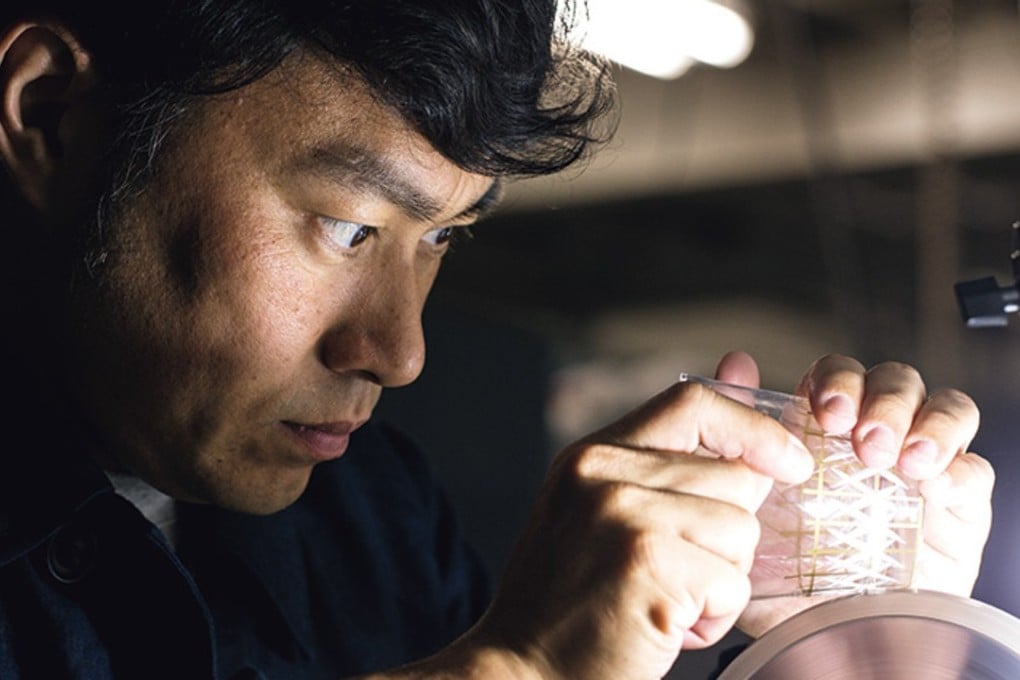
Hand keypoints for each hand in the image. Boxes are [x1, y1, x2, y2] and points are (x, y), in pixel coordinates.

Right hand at [457, 363, 814, 679]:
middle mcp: (604, 472)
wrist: (522, 671)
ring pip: (741, 532)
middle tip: (678, 574)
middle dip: (729, 537)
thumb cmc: (569, 598)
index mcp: (593, 454)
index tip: (787, 463)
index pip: (693, 401)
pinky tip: (663, 628)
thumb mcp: (602, 508)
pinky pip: (733, 584)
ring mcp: (624, 514)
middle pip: (735, 479)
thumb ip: (670, 449)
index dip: (752, 425)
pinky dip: (712, 618)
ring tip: (665, 602)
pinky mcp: (649, 564)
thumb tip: (744, 365)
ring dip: (720, 581)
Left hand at [728, 352, 994, 637]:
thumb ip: (739, 428)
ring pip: (945, 408)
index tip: (824, 411)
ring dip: (926, 423)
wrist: (823, 639)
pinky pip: (975, 469)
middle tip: (862, 441)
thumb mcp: (746, 502)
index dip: (836, 380)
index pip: (840, 376)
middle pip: (895, 382)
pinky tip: (933, 487)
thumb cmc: (782, 575)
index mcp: (825, 433)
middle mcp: (876, 442)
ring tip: (900, 463)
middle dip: (882, 400)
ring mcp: (921, 471)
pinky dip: (959, 467)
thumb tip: (734, 362)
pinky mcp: (960, 508)